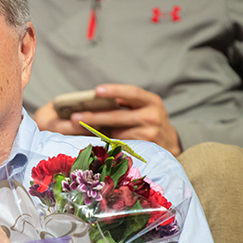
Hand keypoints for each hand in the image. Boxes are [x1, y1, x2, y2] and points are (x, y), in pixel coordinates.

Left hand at [37, 84, 180, 155]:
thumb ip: (121, 105)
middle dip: (94, 117)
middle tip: (74, 118)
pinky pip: (120, 147)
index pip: (132, 93)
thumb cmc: (146, 123)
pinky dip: (104, 145)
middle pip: (118, 117)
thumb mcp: (141, 109)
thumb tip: (88, 104)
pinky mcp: (146, 151)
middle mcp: (153, 116)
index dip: (115, 91)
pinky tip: (90, 145)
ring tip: (74, 131)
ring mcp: (151, 135)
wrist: (169, 145)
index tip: (97, 91)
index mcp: (151, 101)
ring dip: (94, 134)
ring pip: (116, 134)